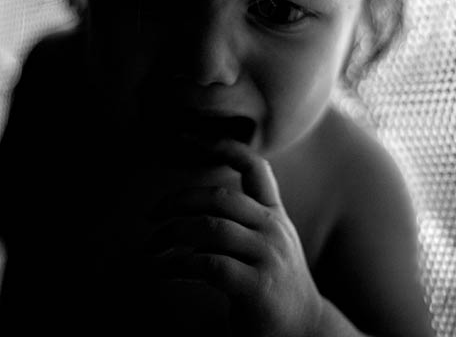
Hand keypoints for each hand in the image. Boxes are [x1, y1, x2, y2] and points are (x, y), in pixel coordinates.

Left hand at [146, 140, 323, 336]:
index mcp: (273, 215)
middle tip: (151, 214)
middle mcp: (272, 229)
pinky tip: (164, 270)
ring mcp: (267, 256)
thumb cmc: (273, 288)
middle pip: (219, 197)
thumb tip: (179, 221)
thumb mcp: (264, 247)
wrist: (305, 331)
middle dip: (178, 200)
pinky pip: (209, 265)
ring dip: (171, 235)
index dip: (223, 148)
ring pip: (209, 229)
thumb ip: (235, 227)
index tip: (187, 138)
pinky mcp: (257, 286)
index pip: (255, 168)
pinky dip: (178, 266)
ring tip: (150, 248)